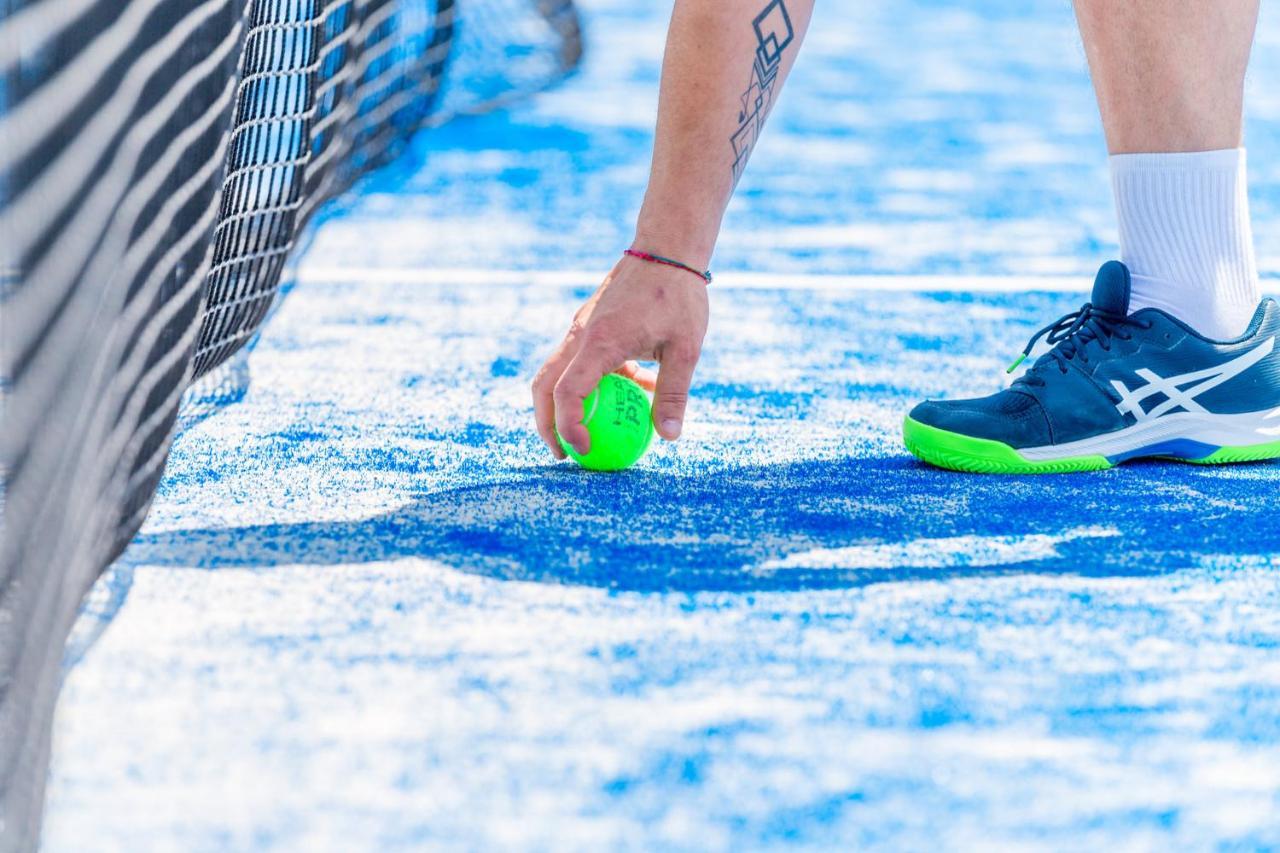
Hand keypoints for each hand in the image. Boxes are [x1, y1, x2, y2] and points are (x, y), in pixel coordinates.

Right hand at [532, 254, 709, 458]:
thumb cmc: (679, 295)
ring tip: (590, 432)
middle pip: (544, 386)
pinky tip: (633, 390)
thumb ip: (673, 393)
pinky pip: (582, 360)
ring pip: (557, 373)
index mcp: (599, 342)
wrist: (667, 247)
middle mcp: (580, 335)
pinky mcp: (590, 323)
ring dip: (566, 404)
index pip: (568, 393)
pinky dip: (594, 382)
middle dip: (546, 423)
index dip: (568, 427)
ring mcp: (581, 328)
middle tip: (564, 453)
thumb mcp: (685, 348)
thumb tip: (668, 437)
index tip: (583, 450)